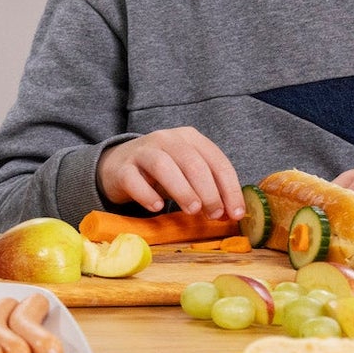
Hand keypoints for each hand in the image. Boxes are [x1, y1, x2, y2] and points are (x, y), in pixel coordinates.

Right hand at [97, 127, 240, 219]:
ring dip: (182, 190)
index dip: (229, 189)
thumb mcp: (188, 174)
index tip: (235, 213)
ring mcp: (141, 151)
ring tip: (192, 211)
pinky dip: (147, 195)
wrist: (118, 166)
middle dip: (208, 191)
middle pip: (192, 163)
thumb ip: (209, 189)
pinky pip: (133, 179)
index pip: (216, 161)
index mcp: (189, 138)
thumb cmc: (161, 173)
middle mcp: (166, 139)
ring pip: (163, 166)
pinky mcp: (121, 168)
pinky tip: (157, 207)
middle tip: (213, 214)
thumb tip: (231, 213)